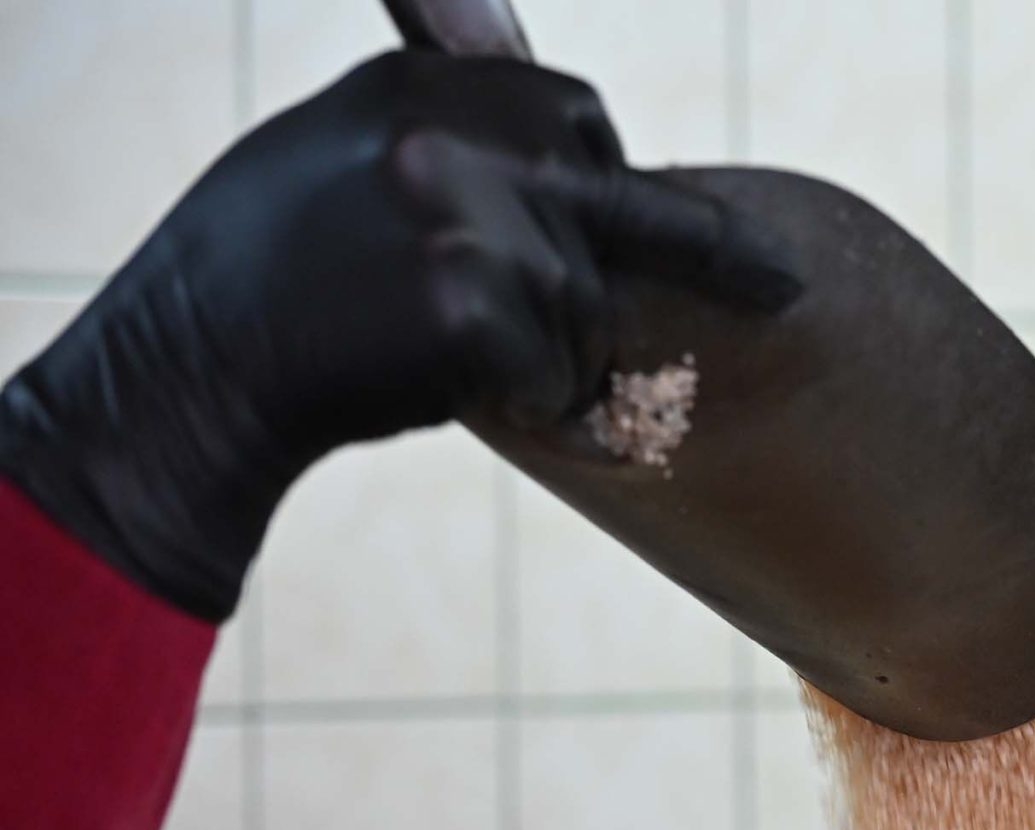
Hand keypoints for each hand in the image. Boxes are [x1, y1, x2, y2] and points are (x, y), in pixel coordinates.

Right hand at [0, 50, 799, 623]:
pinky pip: (559, 381)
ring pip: (586, 313)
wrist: (188, 368)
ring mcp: (465, 216)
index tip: (714, 233)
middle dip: (629, 269)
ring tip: (424, 350)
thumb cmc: (266, 274)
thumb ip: (454, 129)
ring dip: (546, 355)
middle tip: (660, 300)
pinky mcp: (469, 307)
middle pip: (616, 209)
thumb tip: (580, 124)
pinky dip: (532, 409)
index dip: (608, 189)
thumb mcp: (346, 149)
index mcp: (423, 81)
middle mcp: (451, 132)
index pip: (579, 117)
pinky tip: (440, 390)